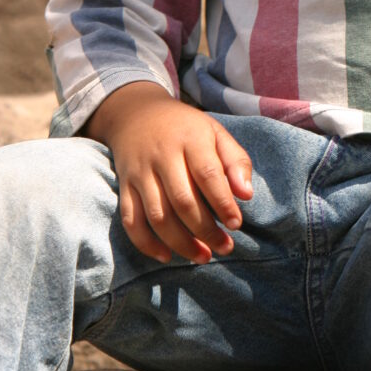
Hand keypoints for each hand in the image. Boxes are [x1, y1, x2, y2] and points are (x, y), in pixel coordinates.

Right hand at [85, 82, 252, 264]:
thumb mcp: (215, 132)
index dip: (222, 202)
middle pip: (182, 200)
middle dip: (205, 230)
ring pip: (158, 215)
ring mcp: (140, 172)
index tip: (236, 224)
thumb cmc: (186, 128)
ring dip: (181, 242)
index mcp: (190, 138)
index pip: (207, 173)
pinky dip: (146, 243)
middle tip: (225, 247)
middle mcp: (162, 155)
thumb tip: (246, 195)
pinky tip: (167, 256)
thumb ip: (235, 160)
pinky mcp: (124, 186)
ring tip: (203, 256)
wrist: (137, 114)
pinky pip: (131, 221)